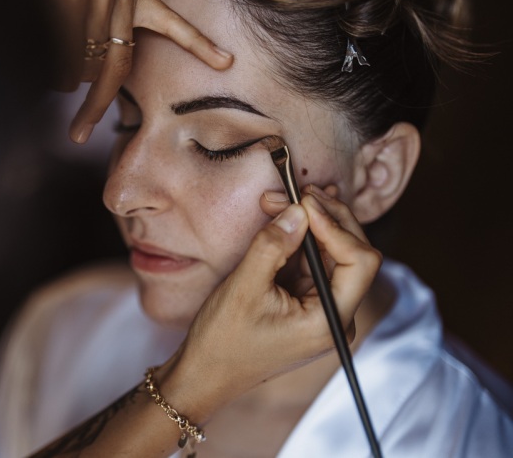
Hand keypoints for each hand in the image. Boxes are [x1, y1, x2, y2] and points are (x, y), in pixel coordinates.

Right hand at [14, 0, 233, 142]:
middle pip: (113, 67)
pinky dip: (49, 72)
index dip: (197, 45)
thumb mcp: (86, 5)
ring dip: (62, 77)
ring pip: (84, 69)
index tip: (226, 62)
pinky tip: (39, 51)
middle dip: (94, 100)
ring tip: (46, 52)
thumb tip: (93, 82)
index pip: (168, 24)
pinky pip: (63, 59)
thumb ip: (101, 36)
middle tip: (79, 130)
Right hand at [159, 186, 381, 421]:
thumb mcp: (244, 287)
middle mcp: (336, 316)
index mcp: (329, 321)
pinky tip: (286, 218)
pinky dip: (301, 238)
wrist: (206, 373)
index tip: (305, 201)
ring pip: (334, 254)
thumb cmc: (223, 341)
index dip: (336, 225)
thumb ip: (273, 246)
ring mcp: (323, 310)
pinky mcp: (308, 303)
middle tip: (295, 192)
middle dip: (325, 218)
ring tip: (283, 199)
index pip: (360, 262)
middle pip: (353, 253)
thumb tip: (298, 211)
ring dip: (312, 223)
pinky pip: (314, 263)